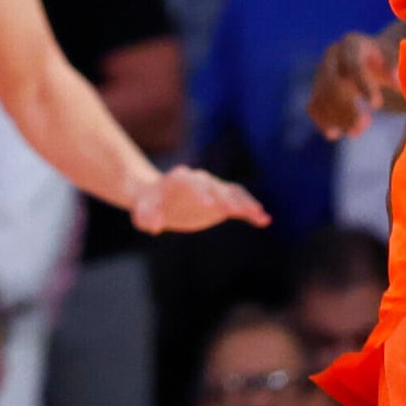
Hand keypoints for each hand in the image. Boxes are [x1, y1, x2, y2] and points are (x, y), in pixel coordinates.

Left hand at [130, 164, 268, 234]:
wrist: (157, 199)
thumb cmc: (148, 206)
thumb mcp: (142, 213)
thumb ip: (147, 217)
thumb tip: (155, 225)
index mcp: (179, 179)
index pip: (193, 182)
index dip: (202, 192)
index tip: (210, 206)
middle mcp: (199, 181)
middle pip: (216, 186)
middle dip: (226, 197)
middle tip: (237, 211)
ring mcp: (213, 189)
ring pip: (232, 192)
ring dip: (245, 203)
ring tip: (259, 215)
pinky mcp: (221, 201)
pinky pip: (239, 203)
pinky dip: (250, 210)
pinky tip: (264, 220)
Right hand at [308, 34, 401, 139]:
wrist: (370, 54)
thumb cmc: (386, 56)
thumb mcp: (395, 55)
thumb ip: (396, 67)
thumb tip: (397, 84)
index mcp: (351, 43)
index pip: (353, 65)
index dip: (363, 85)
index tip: (378, 105)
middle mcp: (331, 56)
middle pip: (332, 83)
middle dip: (347, 106)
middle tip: (364, 125)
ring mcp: (321, 71)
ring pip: (321, 97)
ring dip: (336, 117)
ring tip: (355, 132)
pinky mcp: (316, 87)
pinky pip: (314, 105)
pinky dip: (322, 120)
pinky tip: (334, 133)